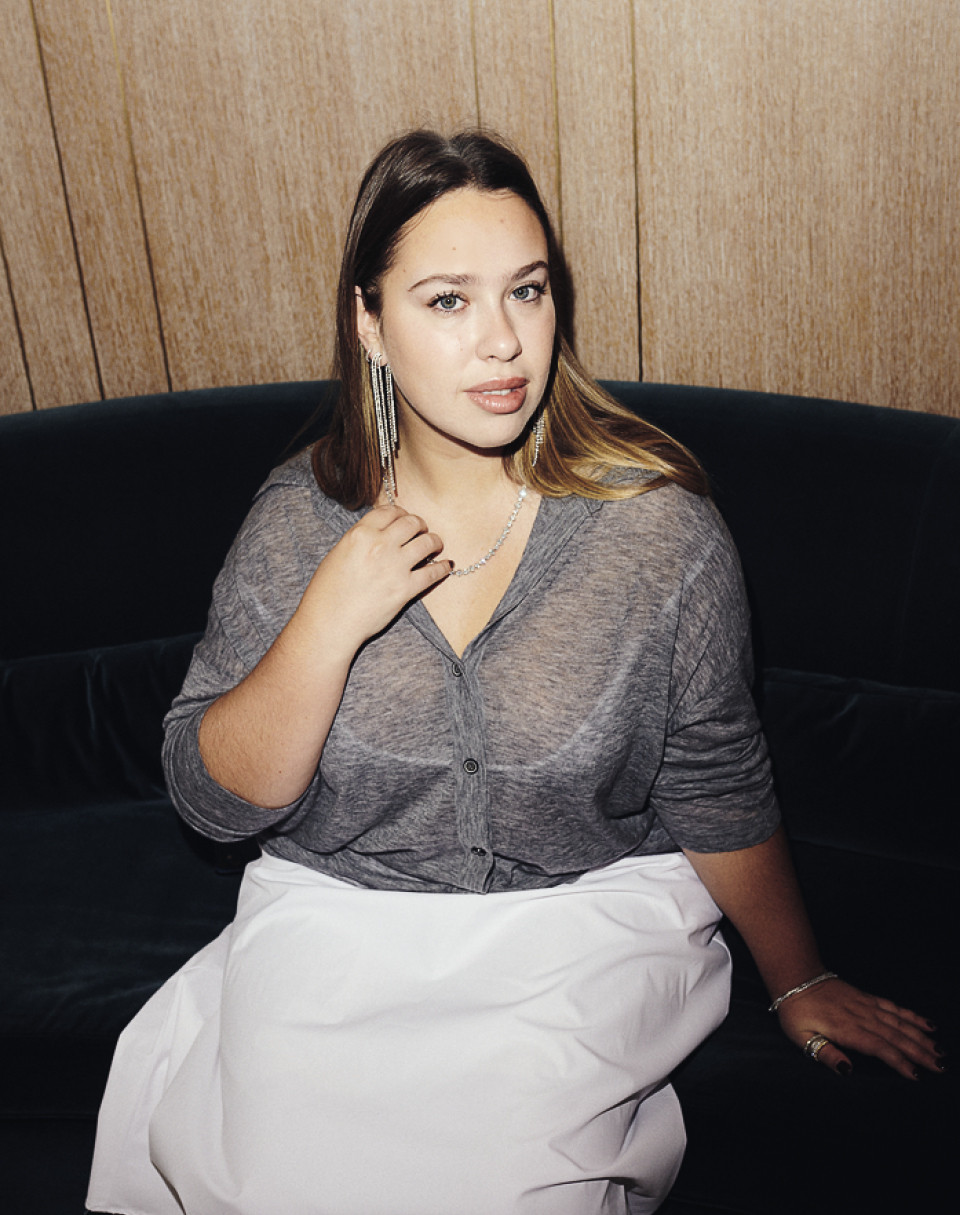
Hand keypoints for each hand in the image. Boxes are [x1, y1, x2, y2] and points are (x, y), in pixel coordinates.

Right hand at [302, 503, 450, 652]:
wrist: (330, 622)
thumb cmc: (327, 592)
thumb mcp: (338, 554)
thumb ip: (360, 541)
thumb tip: (379, 535)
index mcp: (360, 534)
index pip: (389, 511)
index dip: (400, 513)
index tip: (404, 518)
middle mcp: (379, 545)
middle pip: (411, 522)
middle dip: (420, 524)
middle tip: (422, 531)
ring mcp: (395, 566)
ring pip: (427, 542)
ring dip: (435, 542)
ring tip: (435, 546)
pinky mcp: (406, 588)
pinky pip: (433, 572)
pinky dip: (443, 567)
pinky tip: (446, 566)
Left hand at [776, 978, 942, 1079]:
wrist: (797, 979)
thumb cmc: (796, 1012)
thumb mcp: (801, 1036)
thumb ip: (825, 1053)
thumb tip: (848, 1070)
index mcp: (847, 1029)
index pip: (879, 1048)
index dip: (899, 1062)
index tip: (916, 1076)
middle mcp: (861, 1017)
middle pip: (896, 1037)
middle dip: (920, 1053)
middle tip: (941, 1067)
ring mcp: (867, 1006)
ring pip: (899, 1023)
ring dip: (921, 1037)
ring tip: (940, 1051)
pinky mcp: (868, 999)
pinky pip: (894, 1008)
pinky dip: (912, 1016)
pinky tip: (928, 1024)